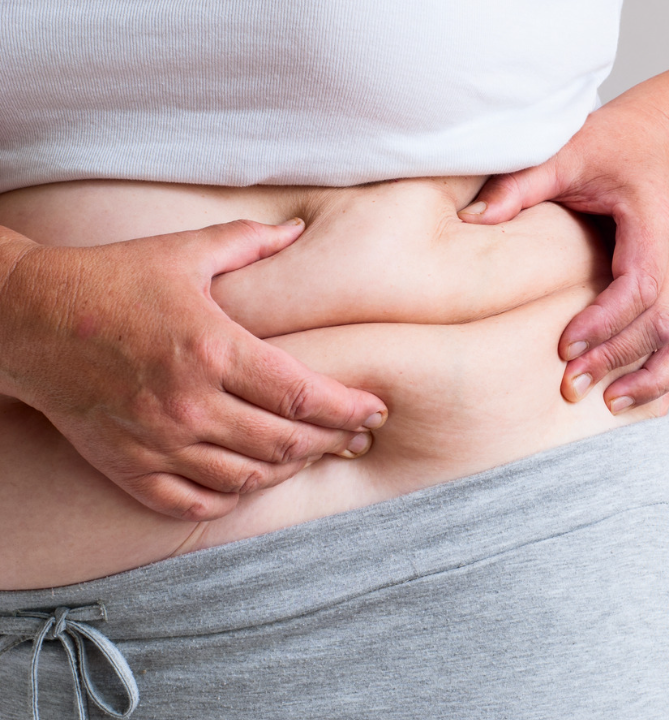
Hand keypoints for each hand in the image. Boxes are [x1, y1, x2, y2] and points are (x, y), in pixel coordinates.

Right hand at [0, 220, 387, 520]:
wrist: (26, 318)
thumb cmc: (111, 280)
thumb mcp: (183, 252)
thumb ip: (247, 243)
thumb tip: (297, 229)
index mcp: (212, 349)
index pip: (302, 396)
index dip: (348, 408)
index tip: (374, 410)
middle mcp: (188, 403)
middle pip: (284, 443)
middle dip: (332, 443)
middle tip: (356, 436)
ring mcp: (157, 441)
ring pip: (247, 478)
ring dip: (289, 470)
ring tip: (311, 454)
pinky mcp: (128, 466)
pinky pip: (194, 503)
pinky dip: (232, 498)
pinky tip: (251, 480)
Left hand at [459, 97, 668, 412]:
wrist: (653, 143)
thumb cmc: (609, 146)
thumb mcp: (564, 151)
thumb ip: (521, 183)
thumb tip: (473, 219)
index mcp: (653, 222)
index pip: (639, 284)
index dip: (605, 320)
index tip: (565, 345)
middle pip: (660, 319)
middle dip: (617, 357)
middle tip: (569, 385)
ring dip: (650, 376)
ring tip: (607, 404)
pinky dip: (663, 373)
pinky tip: (628, 397)